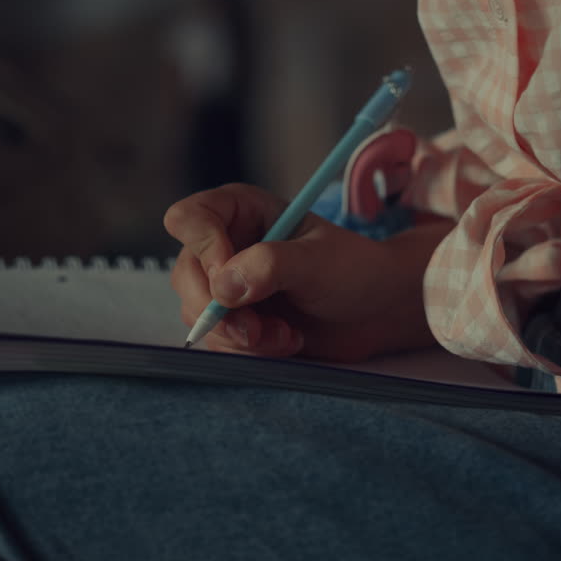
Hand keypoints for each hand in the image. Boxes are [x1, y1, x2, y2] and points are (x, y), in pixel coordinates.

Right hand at [164, 183, 451, 361]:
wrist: (374, 311)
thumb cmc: (352, 270)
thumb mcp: (317, 261)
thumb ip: (270, 265)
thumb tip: (223, 287)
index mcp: (239, 210)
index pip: (188, 220)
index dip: (203, 250)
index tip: (230, 281)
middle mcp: (224, 244)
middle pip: (186, 276)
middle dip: (221, 311)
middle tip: (257, 329)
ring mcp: (225, 284)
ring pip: (198, 314)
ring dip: (241, 335)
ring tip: (285, 335)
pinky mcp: (234, 319)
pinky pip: (217, 340)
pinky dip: (249, 349)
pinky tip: (286, 341)